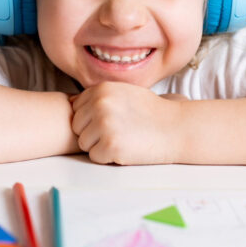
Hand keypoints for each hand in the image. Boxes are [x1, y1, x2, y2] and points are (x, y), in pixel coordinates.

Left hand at [70, 82, 185, 164]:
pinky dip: (107, 157)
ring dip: (99, 145)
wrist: (176, 127)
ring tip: (122, 138)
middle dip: (93, 133)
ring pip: (84, 143)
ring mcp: (104, 124)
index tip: (112, 120)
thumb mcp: (123, 92)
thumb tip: (70, 102)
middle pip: (77, 127)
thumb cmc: (150, 112)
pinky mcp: (111, 145)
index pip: (76, 109)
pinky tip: (125, 148)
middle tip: (118, 131)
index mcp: (101, 89)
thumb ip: (98, 96)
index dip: (91, 118)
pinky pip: (94, 156)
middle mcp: (100, 104)